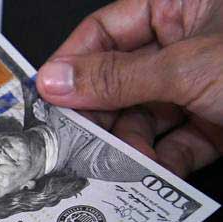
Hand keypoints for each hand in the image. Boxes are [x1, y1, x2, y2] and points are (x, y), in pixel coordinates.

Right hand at [36, 0, 222, 177]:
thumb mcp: (186, 69)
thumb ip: (117, 77)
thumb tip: (56, 80)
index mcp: (181, 8)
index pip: (105, 31)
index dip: (73, 64)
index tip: (48, 96)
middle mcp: (186, 46)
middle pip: (118, 80)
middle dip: (100, 115)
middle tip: (74, 139)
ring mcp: (199, 87)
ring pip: (144, 117)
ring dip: (130, 144)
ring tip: (117, 162)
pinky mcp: (214, 124)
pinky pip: (175, 143)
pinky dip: (162, 161)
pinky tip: (150, 171)